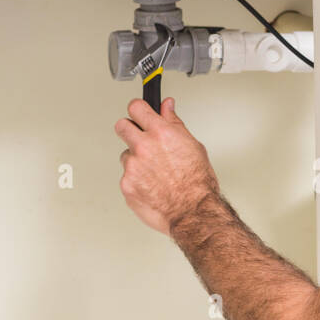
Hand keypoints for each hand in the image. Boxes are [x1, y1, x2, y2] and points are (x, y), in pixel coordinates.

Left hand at [115, 97, 219, 234]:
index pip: (137, 107)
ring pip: (126, 156)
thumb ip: (175, 124)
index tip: (140, 112)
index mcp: (161, 133)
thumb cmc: (197, 184)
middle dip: (129, 129)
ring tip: (154, 173)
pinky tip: (152, 186)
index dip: (139, 109)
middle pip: (121, 126)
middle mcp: (143, 147)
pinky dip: (137, 181)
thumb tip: (167, 107)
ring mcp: (132, 167)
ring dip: (136, 161)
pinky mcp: (126, 185)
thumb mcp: (193, 146)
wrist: (192, 212)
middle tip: (139, 138)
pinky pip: (127, 177)